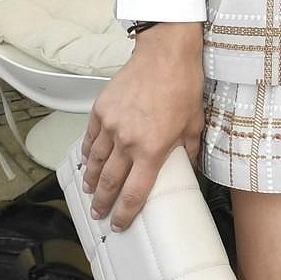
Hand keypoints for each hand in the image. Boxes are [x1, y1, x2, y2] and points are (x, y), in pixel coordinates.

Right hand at [80, 22, 203, 228]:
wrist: (165, 55)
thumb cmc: (183, 87)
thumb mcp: (194, 125)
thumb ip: (188, 152)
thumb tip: (188, 169)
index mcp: (152, 150)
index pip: (134, 192)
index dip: (125, 213)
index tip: (119, 224)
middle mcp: (127, 142)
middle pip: (110, 182)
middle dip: (103, 202)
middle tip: (98, 213)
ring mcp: (110, 125)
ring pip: (95, 161)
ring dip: (92, 179)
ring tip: (89, 190)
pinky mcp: (101, 109)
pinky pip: (89, 137)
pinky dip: (86, 152)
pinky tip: (86, 160)